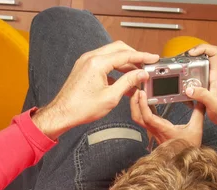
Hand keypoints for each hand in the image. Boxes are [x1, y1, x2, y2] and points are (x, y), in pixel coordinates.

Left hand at [33, 41, 158, 139]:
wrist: (62, 113)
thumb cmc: (81, 108)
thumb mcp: (111, 97)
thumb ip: (128, 82)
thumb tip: (141, 74)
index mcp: (97, 63)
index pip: (125, 54)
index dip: (142, 56)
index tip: (153, 58)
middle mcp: (90, 58)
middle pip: (119, 49)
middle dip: (134, 56)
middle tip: (146, 65)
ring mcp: (86, 61)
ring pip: (111, 55)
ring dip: (125, 63)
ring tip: (137, 75)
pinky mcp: (84, 67)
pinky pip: (103, 62)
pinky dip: (115, 69)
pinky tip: (123, 80)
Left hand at [130, 90, 204, 147]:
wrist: (183, 160)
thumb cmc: (188, 148)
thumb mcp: (196, 129)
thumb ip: (198, 113)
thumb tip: (201, 101)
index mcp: (163, 129)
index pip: (147, 117)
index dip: (142, 104)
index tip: (142, 94)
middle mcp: (155, 130)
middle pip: (137, 117)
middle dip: (134, 103)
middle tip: (137, 90)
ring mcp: (154, 131)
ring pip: (139, 118)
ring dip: (137, 106)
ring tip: (140, 93)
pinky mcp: (155, 131)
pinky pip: (145, 119)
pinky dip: (143, 109)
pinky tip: (147, 101)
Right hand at [185, 44, 216, 130]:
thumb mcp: (213, 104)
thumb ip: (201, 95)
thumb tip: (189, 89)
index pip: (214, 52)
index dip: (202, 48)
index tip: (191, 54)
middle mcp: (213, 76)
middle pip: (203, 59)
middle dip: (191, 59)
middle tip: (182, 64)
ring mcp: (209, 82)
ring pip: (197, 71)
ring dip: (188, 74)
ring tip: (181, 79)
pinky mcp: (206, 89)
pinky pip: (195, 82)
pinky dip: (189, 86)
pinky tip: (186, 94)